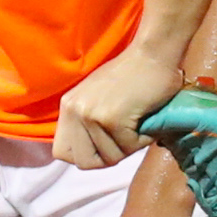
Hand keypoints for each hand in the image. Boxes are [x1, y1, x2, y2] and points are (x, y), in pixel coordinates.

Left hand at [56, 44, 184, 169]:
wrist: (154, 54)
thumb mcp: (98, 98)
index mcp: (68, 107)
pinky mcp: (112, 119)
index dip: (86, 155)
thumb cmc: (133, 75)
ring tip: (137, 123)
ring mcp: (91, 115)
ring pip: (109, 158)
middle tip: (125, 138)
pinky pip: (128, 148)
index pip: (62, 153)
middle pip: (83, 162)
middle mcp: (74, 111)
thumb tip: (93, 156)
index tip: (105, 145)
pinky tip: (146, 119)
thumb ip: (88, 123)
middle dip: (108, 156)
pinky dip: (143, 139)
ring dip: (130, 146)